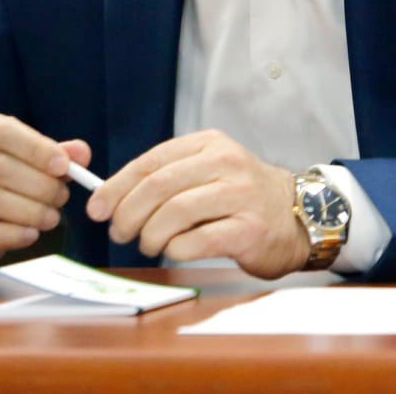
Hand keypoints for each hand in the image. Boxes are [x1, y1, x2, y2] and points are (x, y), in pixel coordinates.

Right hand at [0, 114, 89, 271]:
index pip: (3, 132)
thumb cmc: (2, 177)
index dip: (36, 149)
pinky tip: (31, 235)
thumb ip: (56, 154)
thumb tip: (81, 153)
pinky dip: (9, 234)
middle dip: (38, 184)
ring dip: (27, 210)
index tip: (64, 167)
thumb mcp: (28, 158)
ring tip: (52, 218)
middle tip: (62, 198)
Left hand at [85, 129, 307, 278]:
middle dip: (128, 214)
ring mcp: (241, 195)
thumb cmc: (241, 197)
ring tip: (148, 245)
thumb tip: (109, 200)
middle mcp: (227, 164)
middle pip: (159, 187)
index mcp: (210, 145)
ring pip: (175, 214)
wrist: (298, 216)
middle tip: (120, 233)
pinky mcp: (249, 229)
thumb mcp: (208, 171)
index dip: (117, 187)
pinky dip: (176, 250)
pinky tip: (177, 250)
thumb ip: (166, 179)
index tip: (97, 208)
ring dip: (150, 236)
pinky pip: (197, 241)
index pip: (151, 162)